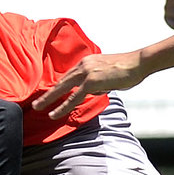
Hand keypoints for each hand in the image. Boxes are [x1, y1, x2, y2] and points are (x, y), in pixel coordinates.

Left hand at [33, 50, 147, 119]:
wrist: (138, 62)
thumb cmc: (128, 69)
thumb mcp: (108, 74)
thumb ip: (98, 82)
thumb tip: (93, 92)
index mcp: (87, 61)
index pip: (69, 75)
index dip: (59, 86)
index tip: (49, 94)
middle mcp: (83, 64)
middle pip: (61, 80)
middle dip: (47, 92)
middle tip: (35, 102)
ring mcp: (86, 72)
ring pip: (63, 88)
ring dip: (49, 99)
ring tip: (38, 107)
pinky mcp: (91, 81)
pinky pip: (73, 97)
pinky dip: (62, 106)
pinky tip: (54, 113)